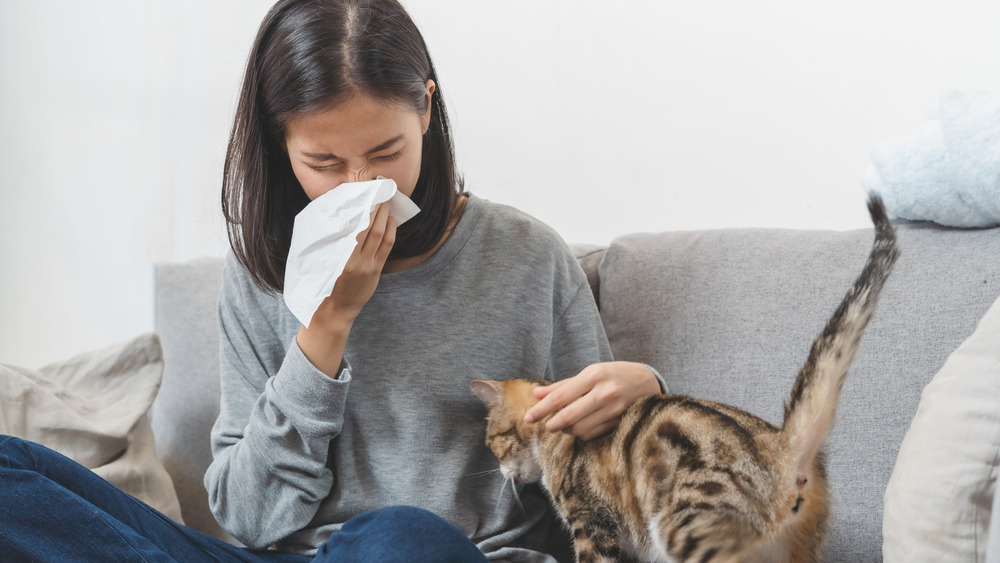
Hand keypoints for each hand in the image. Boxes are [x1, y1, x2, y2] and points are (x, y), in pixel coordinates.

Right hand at [314, 201, 396, 323]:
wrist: (334, 311)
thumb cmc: (323, 284)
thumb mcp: (322, 261)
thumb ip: (333, 242)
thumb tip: (340, 216)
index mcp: (341, 257)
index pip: (357, 227)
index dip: (365, 209)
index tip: (367, 192)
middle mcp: (356, 261)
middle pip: (371, 227)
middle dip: (378, 207)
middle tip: (381, 189)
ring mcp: (369, 266)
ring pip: (381, 235)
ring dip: (386, 215)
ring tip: (387, 199)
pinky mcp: (376, 270)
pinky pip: (387, 246)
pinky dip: (390, 230)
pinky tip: (390, 219)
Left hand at [524, 362, 660, 440]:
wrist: (648, 381)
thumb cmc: (614, 374)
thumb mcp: (589, 373)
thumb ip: (563, 385)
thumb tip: (536, 394)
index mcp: (594, 375)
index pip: (560, 396)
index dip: (541, 409)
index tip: (528, 417)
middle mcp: (604, 392)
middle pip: (569, 416)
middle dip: (552, 424)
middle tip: (545, 425)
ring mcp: (614, 409)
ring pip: (580, 429)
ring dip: (567, 430)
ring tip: (563, 424)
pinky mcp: (620, 422)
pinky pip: (592, 434)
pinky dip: (581, 434)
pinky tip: (579, 427)